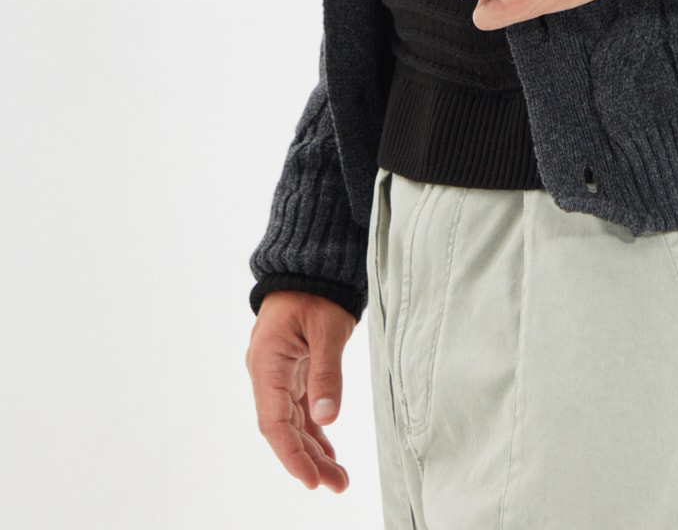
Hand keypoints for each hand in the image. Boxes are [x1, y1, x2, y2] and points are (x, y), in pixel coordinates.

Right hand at [245, 290, 355, 491]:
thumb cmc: (316, 290)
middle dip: (308, 461)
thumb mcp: (327, 328)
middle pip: (283, 429)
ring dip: (313, 451)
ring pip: (292, 423)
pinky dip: (314, 432)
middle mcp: (266, 374)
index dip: (291, 456)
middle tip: (337, 486)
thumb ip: (327, 373)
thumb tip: (327, 419)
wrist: (310, 264)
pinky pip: (299, 409)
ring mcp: (278, 373)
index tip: (311, 481)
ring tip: (338, 478)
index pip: (274, 422)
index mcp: (267, 364)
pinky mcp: (291, 371)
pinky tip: (328, 453)